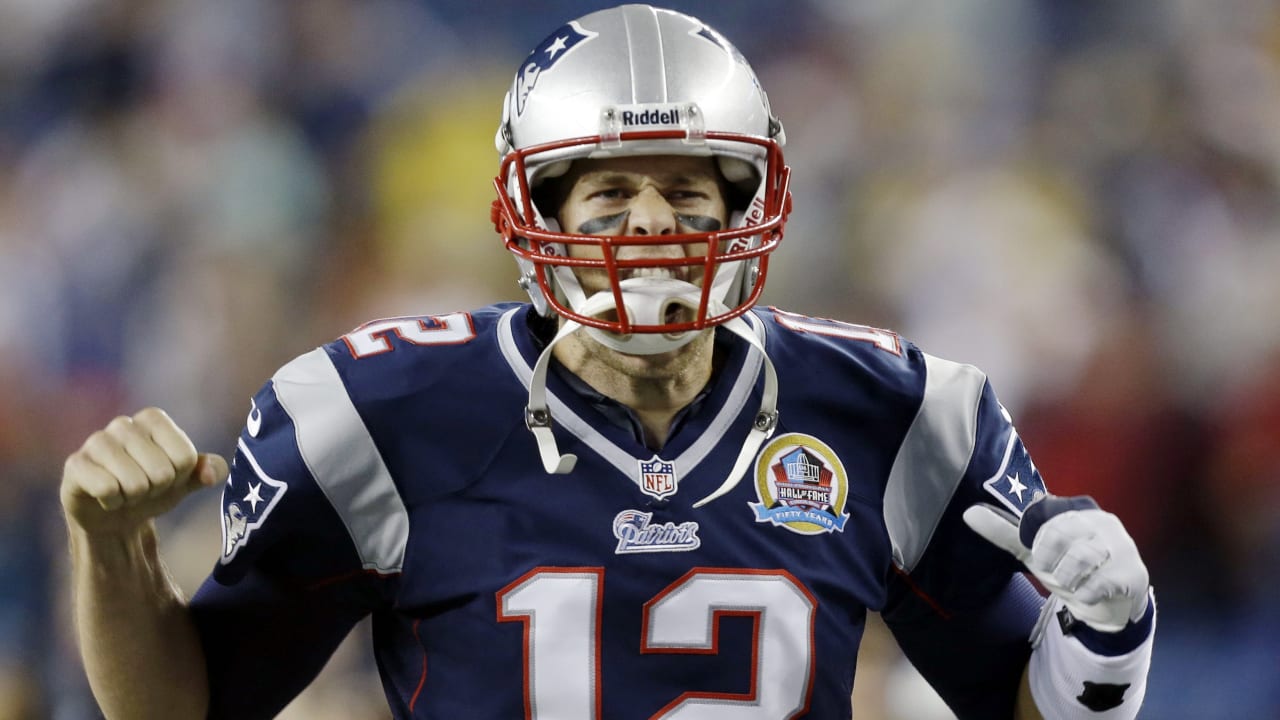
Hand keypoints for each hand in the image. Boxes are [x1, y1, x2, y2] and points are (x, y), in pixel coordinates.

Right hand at [61, 407, 227, 535]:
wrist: (113, 514)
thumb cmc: (153, 489)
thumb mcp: (185, 480)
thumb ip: (207, 471)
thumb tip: (213, 472)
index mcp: (153, 418)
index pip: (185, 457)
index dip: (180, 477)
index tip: (166, 477)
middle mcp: (123, 424)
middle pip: (162, 472)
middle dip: (156, 490)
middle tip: (142, 487)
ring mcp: (96, 442)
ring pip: (135, 483)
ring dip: (134, 498)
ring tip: (124, 491)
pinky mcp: (75, 464)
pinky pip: (107, 490)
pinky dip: (112, 503)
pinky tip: (105, 496)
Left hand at [963, 496, 1149, 632]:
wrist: (1107, 604)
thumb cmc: (1069, 569)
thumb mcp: (1033, 551)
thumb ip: (1004, 531)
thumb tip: (968, 512)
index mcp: (1079, 511)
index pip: (1044, 520)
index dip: (1039, 547)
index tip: (1046, 559)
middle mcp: (1103, 522)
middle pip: (1058, 536)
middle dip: (1052, 565)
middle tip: (1060, 574)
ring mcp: (1122, 546)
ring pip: (1078, 560)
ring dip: (1068, 581)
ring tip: (1076, 583)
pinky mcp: (1132, 573)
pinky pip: (1096, 584)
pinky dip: (1084, 595)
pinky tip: (1090, 593)